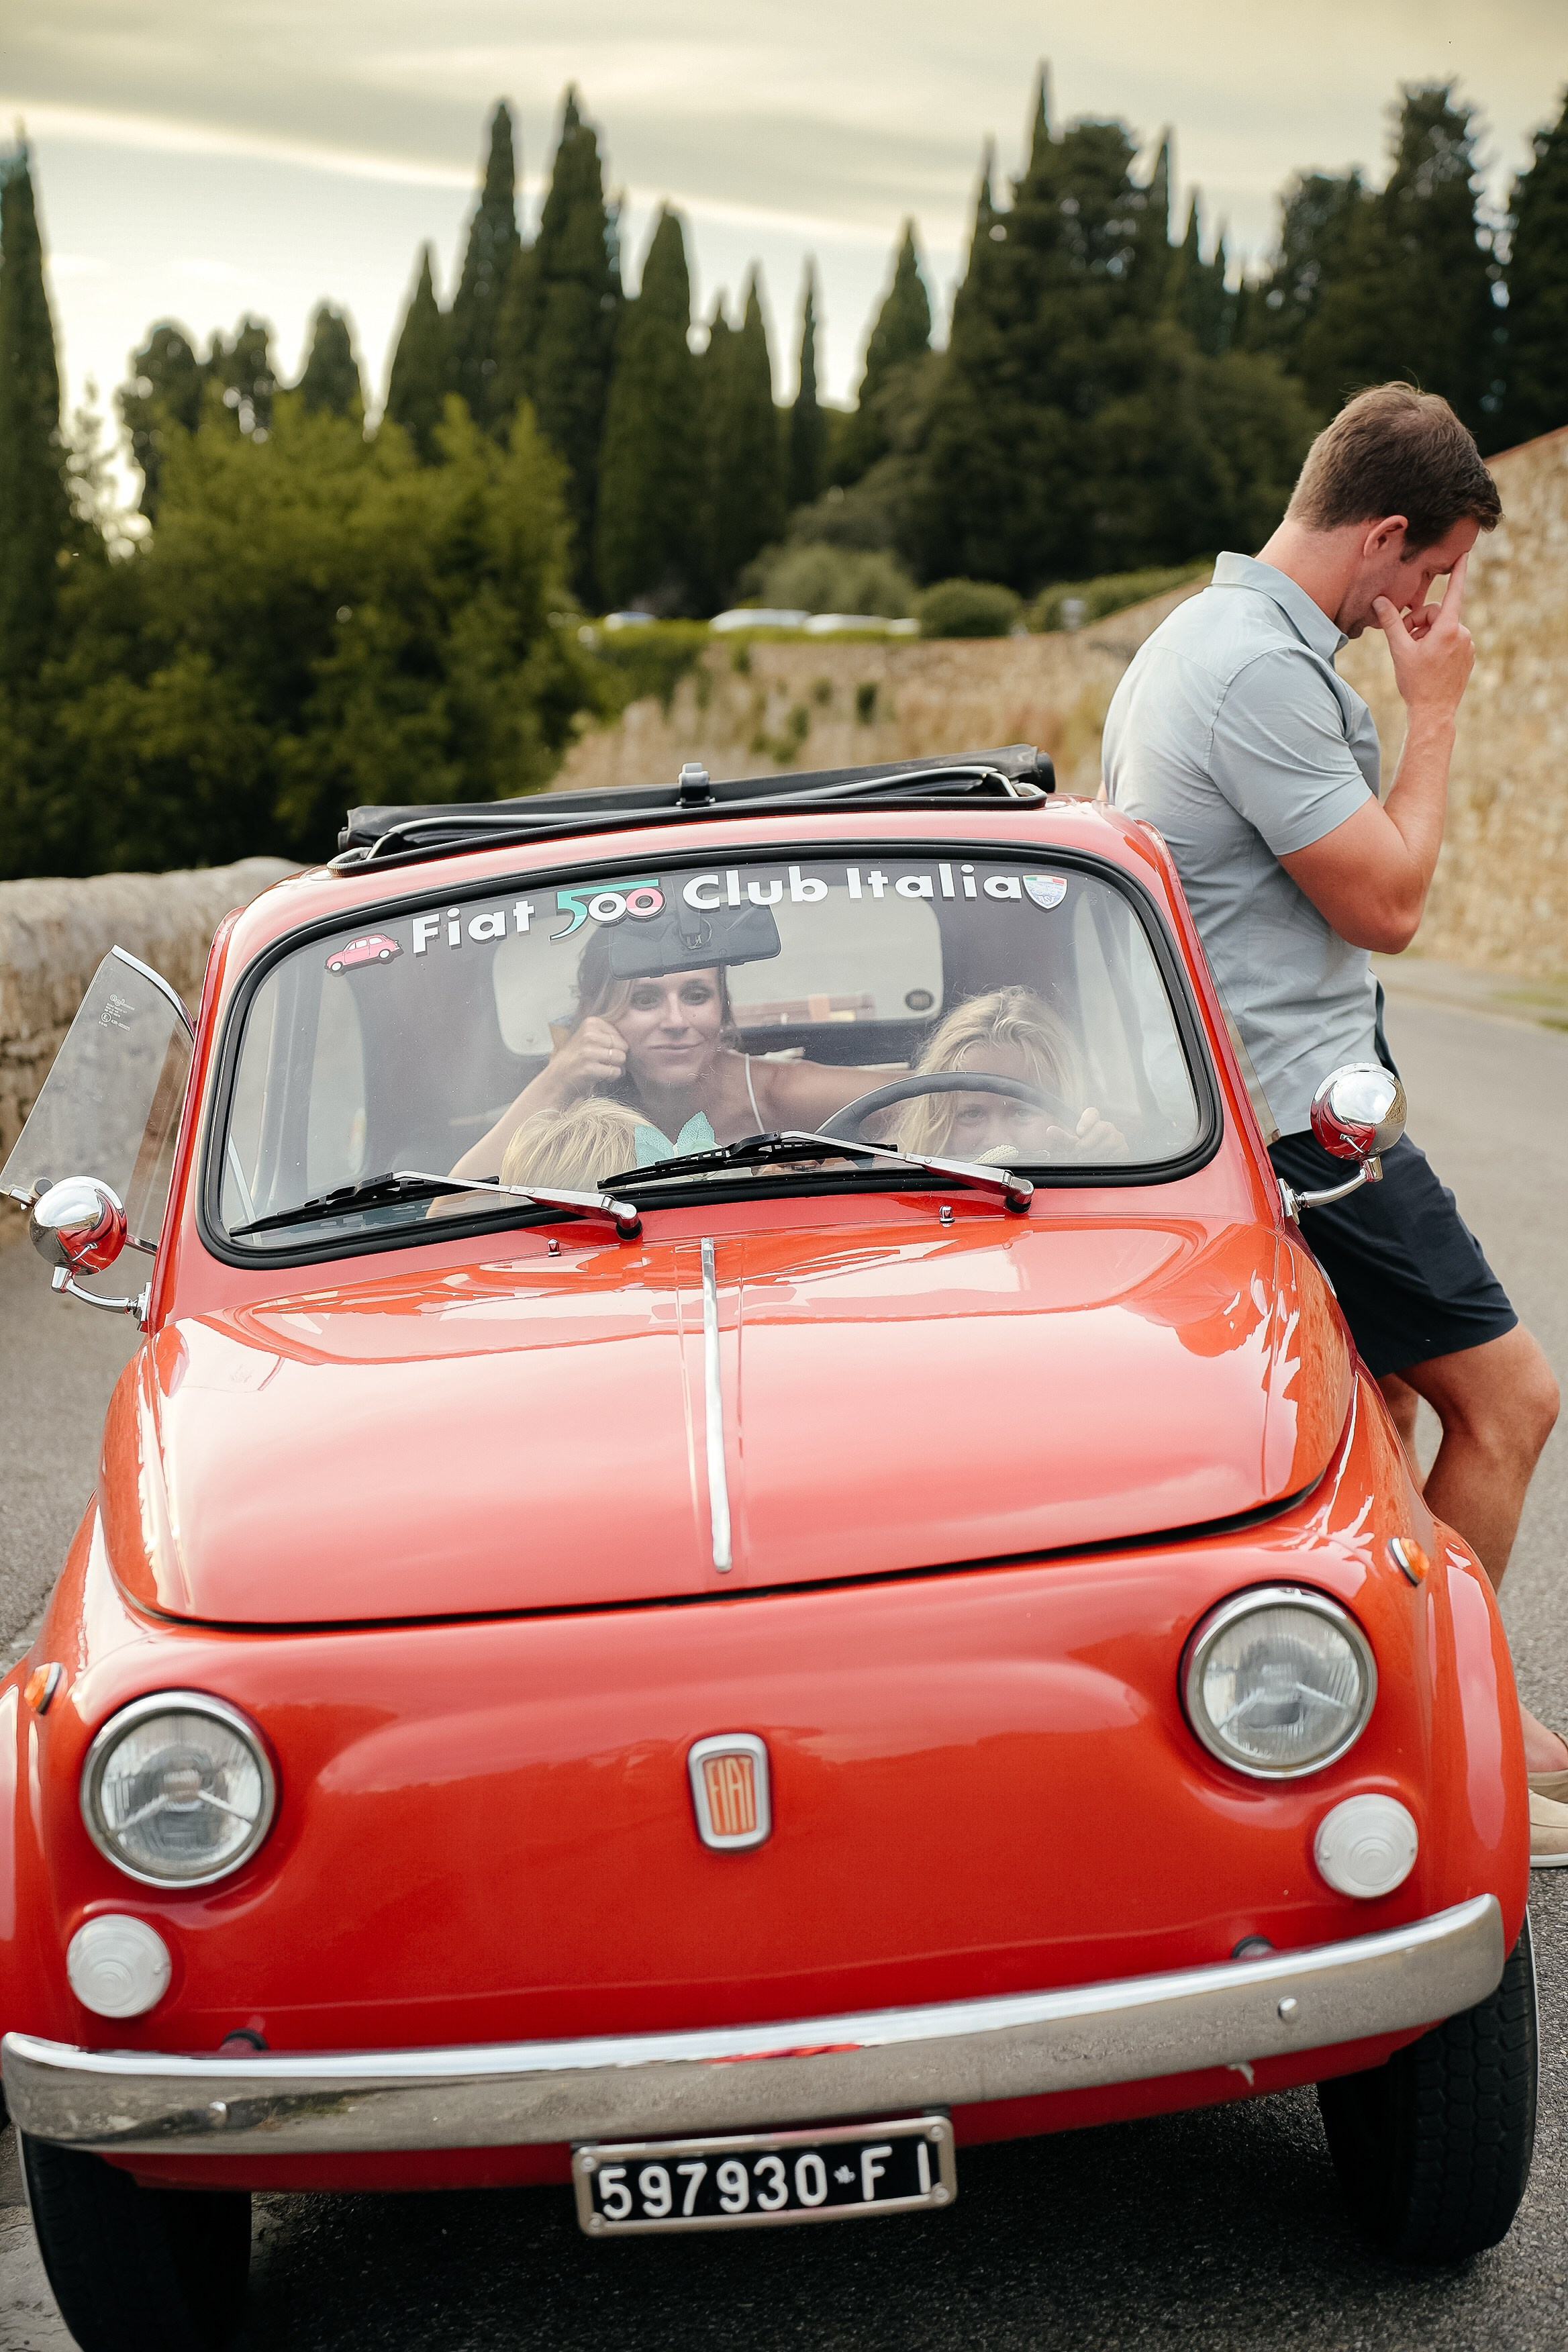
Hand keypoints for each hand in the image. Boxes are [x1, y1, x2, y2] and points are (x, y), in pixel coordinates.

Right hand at [540, 1016, 626, 1104]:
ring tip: (604, 1068)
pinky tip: (602, 1076)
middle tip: (606, 1062)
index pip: (619, 1033)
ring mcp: (588, 1051)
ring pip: (620, 1058)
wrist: (558, 1076)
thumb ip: (606, 1034)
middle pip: (622, 1046)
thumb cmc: (577, 1057)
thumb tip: (632, 1037)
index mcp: (590, 1023)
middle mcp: (589, 1035)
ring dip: (616, 1067)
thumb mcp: (588, 1037)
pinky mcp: (589, 1068)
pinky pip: (615, 1071)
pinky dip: (612, 1076)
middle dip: (618, 1056)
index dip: (617, 1045)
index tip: (605, 1051)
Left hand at [1046, 1107, 1128, 1161]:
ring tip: (1086, 1160)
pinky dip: (1105, 1160)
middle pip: (1100, 1128)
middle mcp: (1107, 1127)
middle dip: (1087, 1143)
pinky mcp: (1124, 1149)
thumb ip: (1062, 1138)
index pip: (1092, 1113)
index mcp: (1093, 1123)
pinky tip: (1098, 1163)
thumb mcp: (1071, 1146)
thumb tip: (1050, 1130)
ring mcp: (1117, 1138)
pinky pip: (1115, 1154)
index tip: (1079, 1132)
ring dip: (1094, 1154)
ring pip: (1108, 1143)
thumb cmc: (1084, 1153)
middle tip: (1078, 1153)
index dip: (1086, 1121)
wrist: (1100, 1167)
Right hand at [1373, 552, 1473, 721]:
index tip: (1465, 553)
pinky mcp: (1469, 657)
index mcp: (1447, 628)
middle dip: (1419, 624)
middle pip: (1436, 615)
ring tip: (1415, 656)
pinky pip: (1451, 642)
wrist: (1433, 712)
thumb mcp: (1399, 650)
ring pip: (1443, 629)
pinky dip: (1438, 646)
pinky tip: (1428, 664)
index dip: (1458, 572)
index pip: (1453, 592)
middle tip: (1404, 641)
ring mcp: (1468, 646)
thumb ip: (1391, 622)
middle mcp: (1462, 633)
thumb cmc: (1415, 682)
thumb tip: (1379, 600)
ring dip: (1426, 636)